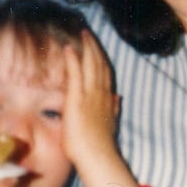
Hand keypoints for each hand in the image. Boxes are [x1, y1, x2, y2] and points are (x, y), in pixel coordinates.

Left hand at [62, 31, 119, 163]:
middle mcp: (101, 93)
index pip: (104, 72)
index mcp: (107, 98)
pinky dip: (73, 60)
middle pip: (99, 63)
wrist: (96, 154)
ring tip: (82, 34)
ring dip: (86, 47)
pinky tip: (68, 48)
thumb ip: (113, 108)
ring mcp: (90, 94)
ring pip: (90, 64)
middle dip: (94, 47)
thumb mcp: (110, 122)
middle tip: (87, 32)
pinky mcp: (77, 98)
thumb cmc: (99, 144)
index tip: (96, 46)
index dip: (100, 58)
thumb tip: (118, 97)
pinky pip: (75, 74)